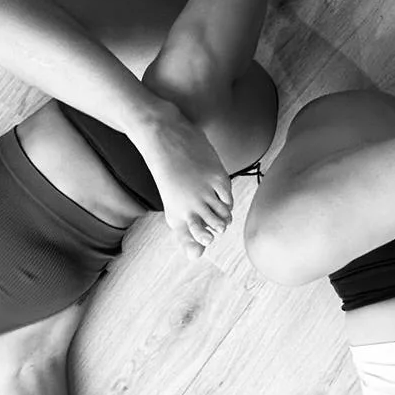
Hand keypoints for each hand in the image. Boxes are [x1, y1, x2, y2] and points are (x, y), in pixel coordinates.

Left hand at [137, 105, 232, 257]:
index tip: (205, 232)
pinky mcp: (217, 179)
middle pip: (218, 229)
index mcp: (177, 215)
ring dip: (224, 212)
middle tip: (209, 208)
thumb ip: (185, 233)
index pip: (199, 240)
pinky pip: (230, 199)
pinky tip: (216, 188)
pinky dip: (226, 198)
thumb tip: (196, 257)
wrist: (164, 137)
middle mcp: (191, 208)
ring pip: (226, 216)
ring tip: (213, 199)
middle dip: (218, 224)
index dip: (204, 237)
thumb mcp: (174, 207)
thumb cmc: (169, 174)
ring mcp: (205, 193)